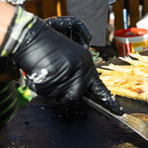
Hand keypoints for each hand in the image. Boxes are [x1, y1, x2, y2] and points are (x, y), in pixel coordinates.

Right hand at [0, 9, 122, 113]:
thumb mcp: (70, 55)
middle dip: (64, 92)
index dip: (108, 101)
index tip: (118, 112)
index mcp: (86, 62)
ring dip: (51, 88)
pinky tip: (39, 72)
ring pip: (60, 96)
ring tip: (46, 70)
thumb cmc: (47, 45)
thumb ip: (78, 73)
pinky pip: (46, 93)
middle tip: (54, 77)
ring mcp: (67, 74)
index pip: (98, 86)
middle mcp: (80, 68)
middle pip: (76, 95)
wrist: (29, 36)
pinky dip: (40, 86)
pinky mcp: (53, 78)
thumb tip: (80, 91)